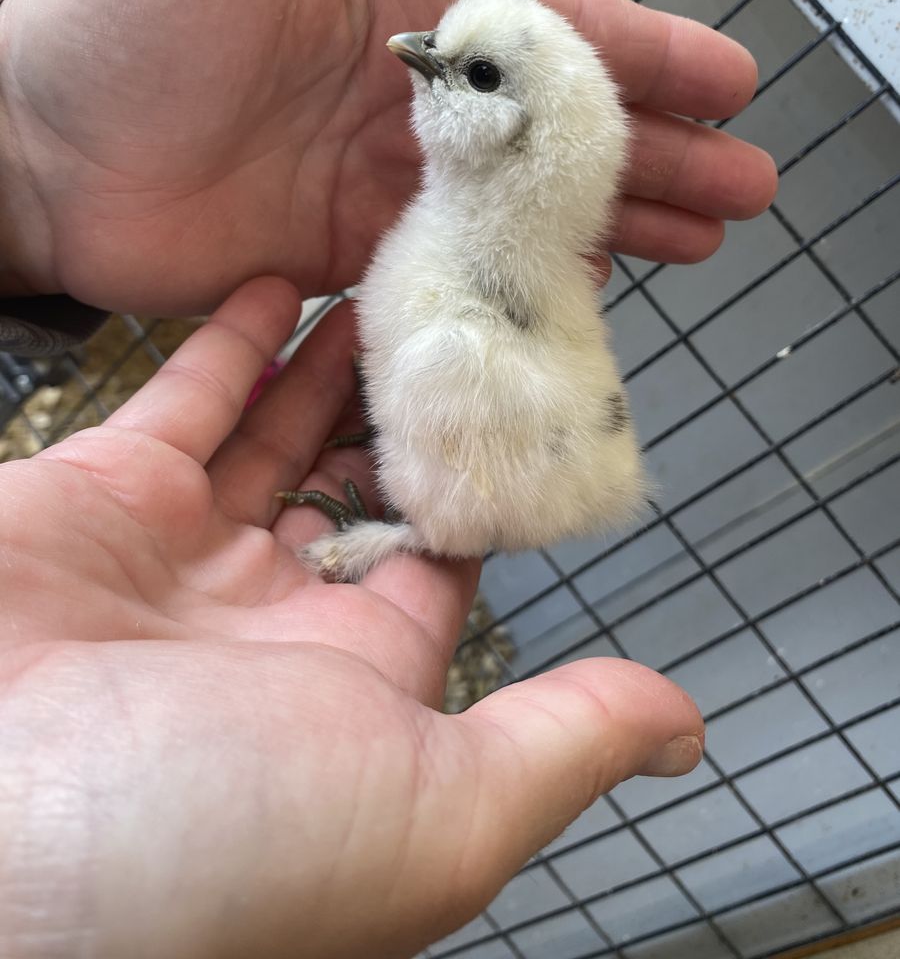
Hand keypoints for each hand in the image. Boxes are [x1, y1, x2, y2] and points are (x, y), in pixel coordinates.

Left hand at [0, 0, 774, 313]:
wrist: (32, 153)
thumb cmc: (113, 11)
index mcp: (401, 4)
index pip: (551, 30)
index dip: (647, 54)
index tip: (728, 79)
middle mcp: (407, 97)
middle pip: (561, 131)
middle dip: (660, 153)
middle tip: (744, 185)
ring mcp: (385, 184)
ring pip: (527, 206)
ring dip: (617, 221)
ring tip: (699, 241)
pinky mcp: (351, 256)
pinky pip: (463, 269)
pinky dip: (526, 277)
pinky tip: (589, 287)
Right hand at [0, 277, 702, 957]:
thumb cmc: (211, 853)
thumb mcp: (433, 807)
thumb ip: (560, 743)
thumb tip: (682, 728)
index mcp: (354, 683)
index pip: (445, 557)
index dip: (490, 477)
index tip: (537, 390)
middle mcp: (269, 617)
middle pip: (361, 479)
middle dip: (412, 403)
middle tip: (472, 308)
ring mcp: (181, 551)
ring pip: (278, 430)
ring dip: (335, 360)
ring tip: (396, 280)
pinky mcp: (99, 495)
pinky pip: (182, 399)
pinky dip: (235, 341)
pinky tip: (286, 282)